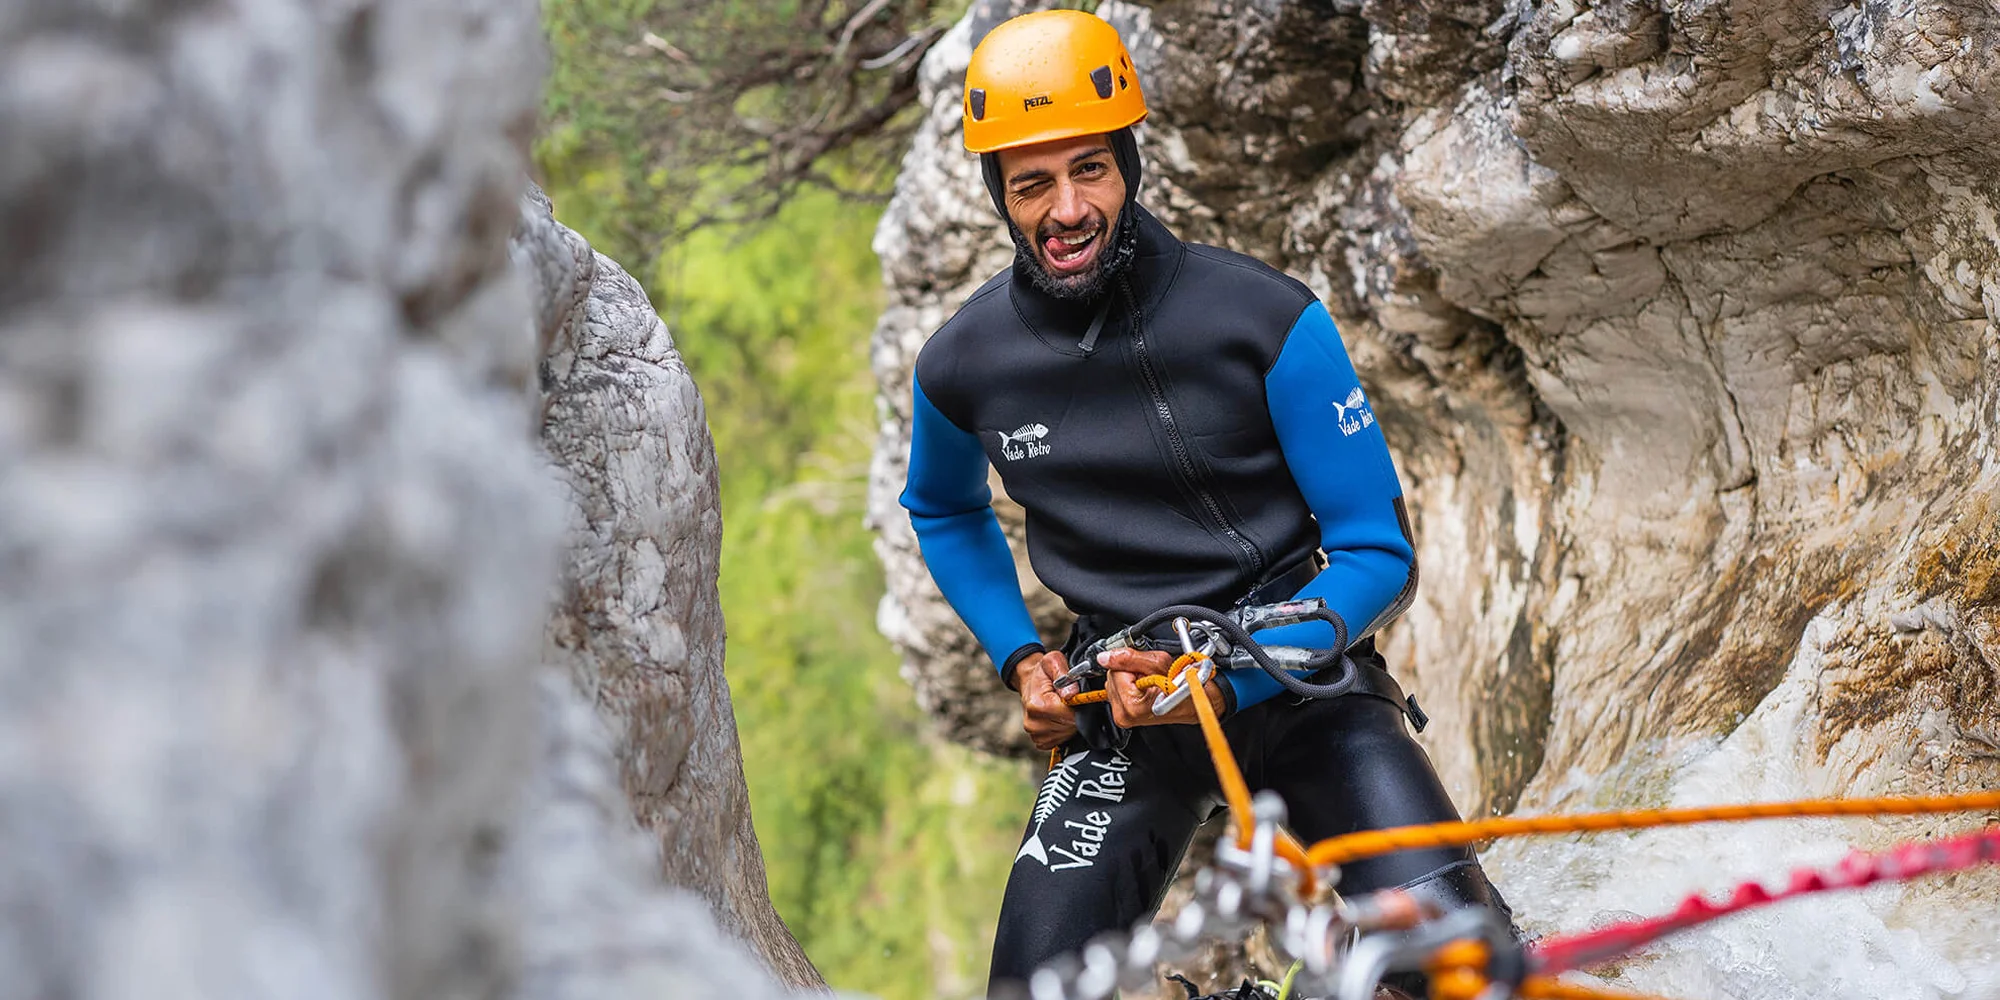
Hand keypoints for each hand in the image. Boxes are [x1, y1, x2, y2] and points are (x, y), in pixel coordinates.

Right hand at [1013, 650, 1078, 750]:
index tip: (1072, 696)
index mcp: (1036, 705)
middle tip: (1065, 700)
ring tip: (1060, 707)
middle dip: (1073, 713)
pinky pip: (1062, 739)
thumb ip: (1064, 674)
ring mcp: (1036, 735)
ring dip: (1069, 721)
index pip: (1070, 715)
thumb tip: (1072, 693)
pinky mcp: (1040, 742)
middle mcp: (1033, 724)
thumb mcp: (1053, 662)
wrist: (1029, 682)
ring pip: (1068, 733)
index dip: (1077, 705)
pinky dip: (1063, 729)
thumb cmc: (1042, 673)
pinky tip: (1057, 717)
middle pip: (1070, 725)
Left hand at [1099, 648, 1224, 727]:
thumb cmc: (1187, 687)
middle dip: (1130, 671)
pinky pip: (1119, 690)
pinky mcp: (1126, 715)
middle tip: (1151, 675)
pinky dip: (1131, 685)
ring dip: (1131, 677)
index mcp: (1131, 706)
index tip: (1148, 668)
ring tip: (1151, 681)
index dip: (1132, 663)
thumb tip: (1106, 656)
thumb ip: (1130, 657)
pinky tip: (1146, 687)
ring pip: (1115, 683)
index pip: (1114, 670)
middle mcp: (1125, 715)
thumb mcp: (1160, 663)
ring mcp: (1125, 717)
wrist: (1199, 702)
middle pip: (1112, 677)